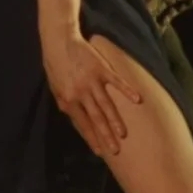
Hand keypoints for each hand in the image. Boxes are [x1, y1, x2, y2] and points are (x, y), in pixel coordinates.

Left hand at [42, 28, 140, 157]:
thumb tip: (70, 116)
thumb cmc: (56, 65)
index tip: (100, 151)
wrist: (58, 41)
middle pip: (95, 118)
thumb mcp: (55, 86)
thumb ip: (64, 102)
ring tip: (123, 134)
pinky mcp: (101, 69)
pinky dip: (127, 90)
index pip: (82, 123)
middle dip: (105, 135)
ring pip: (106, 104)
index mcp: (67, 99)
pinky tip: (137, 100)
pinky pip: (116, 82)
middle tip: (115, 150)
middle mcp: (80, 93)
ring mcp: (91, 82)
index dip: (91, 137)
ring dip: (115, 120)